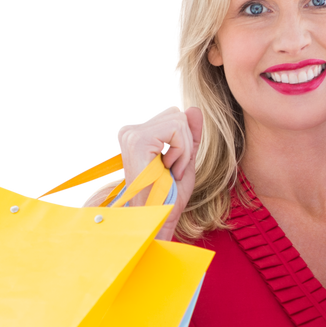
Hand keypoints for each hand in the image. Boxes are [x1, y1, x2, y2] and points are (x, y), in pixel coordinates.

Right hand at [80, 104, 202, 240]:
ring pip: (179, 121)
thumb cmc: (170, 196)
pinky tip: (168, 168)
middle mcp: (131, 132)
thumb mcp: (185, 161)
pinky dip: (181, 152)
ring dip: (184, 150)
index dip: (184, 142)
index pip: (174, 117)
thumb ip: (189, 136)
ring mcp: (132, 134)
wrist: (159, 217)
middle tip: (173, 169)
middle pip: (177, 115)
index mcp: (138, 136)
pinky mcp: (139, 140)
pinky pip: (177, 130)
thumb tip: (195, 109)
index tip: (173, 166)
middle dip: (185, 144)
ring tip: (170, 170)